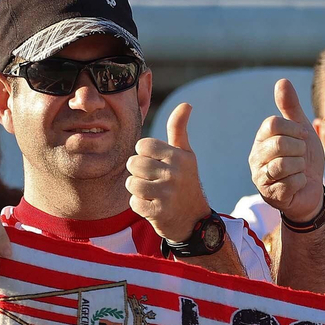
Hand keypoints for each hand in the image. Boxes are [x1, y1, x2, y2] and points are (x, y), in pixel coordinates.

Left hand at [128, 102, 210, 241]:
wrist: (194, 220)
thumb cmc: (185, 182)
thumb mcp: (185, 155)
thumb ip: (179, 129)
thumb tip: (186, 104)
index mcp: (179, 156)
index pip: (142, 146)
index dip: (144, 155)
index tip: (156, 164)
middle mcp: (174, 174)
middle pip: (133, 163)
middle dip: (139, 173)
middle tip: (153, 181)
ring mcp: (167, 194)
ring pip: (131, 183)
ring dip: (137, 190)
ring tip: (152, 193)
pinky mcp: (159, 212)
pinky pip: (133, 203)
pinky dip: (139, 205)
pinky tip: (152, 206)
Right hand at [250, 79, 324, 223]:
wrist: (311, 190)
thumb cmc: (304, 158)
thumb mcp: (302, 130)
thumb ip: (291, 107)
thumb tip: (282, 81)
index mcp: (262, 138)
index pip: (273, 124)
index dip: (294, 130)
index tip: (303, 138)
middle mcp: (256, 157)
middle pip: (279, 144)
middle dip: (300, 150)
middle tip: (301, 157)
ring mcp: (260, 177)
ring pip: (284, 164)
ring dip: (300, 167)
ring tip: (299, 170)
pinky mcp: (269, 194)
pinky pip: (291, 182)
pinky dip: (301, 182)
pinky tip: (297, 184)